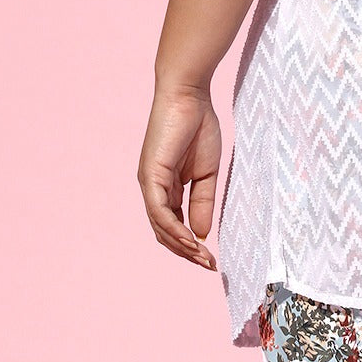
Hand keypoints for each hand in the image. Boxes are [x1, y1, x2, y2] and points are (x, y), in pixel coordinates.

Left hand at [137, 85, 221, 270]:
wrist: (190, 96)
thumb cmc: (198, 126)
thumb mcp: (206, 172)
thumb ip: (203, 202)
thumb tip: (202, 234)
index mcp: (166, 187)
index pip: (174, 225)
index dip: (191, 244)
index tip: (212, 258)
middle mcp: (153, 189)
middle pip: (165, 232)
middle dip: (187, 252)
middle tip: (209, 265)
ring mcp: (150, 183)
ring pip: (161, 226)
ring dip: (182, 246)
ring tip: (203, 258)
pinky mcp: (151, 176)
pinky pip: (160, 211)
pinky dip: (174, 229)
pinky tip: (191, 241)